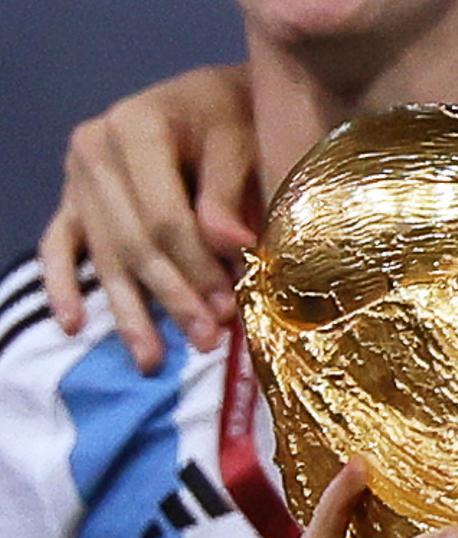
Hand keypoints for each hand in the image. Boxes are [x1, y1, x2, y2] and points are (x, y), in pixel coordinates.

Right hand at [39, 65, 256, 373]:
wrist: (214, 99)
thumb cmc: (234, 118)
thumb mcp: (241, 140)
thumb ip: (228, 192)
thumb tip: (229, 245)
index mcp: (135, 127)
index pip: (163, 216)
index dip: (195, 268)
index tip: (227, 310)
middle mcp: (96, 150)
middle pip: (133, 242)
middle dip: (171, 297)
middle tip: (205, 341)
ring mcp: (78, 177)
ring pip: (104, 255)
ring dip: (130, 312)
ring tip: (151, 361)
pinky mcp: (72, 200)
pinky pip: (58, 246)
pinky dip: (62, 286)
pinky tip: (72, 325)